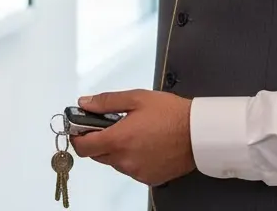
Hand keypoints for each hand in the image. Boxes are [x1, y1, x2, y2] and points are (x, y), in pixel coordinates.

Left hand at [70, 90, 195, 186]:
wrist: (199, 133)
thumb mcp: (136, 98)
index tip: (79, 128)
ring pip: (114, 162)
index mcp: (118, 140)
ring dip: (116, 150)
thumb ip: (106, 102)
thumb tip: (85, 103)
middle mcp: (125, 160)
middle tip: (111, 125)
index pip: (83, 147)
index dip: (77, 136)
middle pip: (97, 154)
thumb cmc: (172, 114)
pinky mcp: (149, 178)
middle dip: (99, 140)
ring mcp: (137, 172)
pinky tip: (145, 144)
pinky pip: (131, 169)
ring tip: (134, 133)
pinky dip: (132, 158)